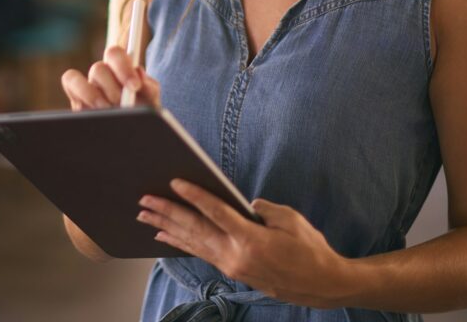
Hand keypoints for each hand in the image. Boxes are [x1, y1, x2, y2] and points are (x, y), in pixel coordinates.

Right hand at [61, 45, 159, 109]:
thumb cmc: (143, 113)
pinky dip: (82, 104)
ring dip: (93, 96)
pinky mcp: (76, 105)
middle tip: (123, 104)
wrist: (134, 134)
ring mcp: (86, 89)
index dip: (122, 66)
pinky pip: (70, 94)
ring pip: (77, 80)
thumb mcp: (151, 101)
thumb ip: (149, 88)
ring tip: (108, 112)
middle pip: (97, 68)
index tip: (134, 85)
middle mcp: (101, 75)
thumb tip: (140, 76)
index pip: (114, 53)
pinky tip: (96, 117)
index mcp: (119, 67)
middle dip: (111, 88)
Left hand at [137, 180, 349, 307]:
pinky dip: (181, 243)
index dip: (193, 195)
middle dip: (167, 213)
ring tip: (145, 217)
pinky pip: (200, 253)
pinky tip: (166, 237)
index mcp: (250, 240)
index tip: (174, 182)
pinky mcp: (233, 271)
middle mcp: (235, 256)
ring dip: (167, 228)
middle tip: (145, 200)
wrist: (321, 284)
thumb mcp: (290, 219)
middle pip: (194, 230)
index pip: (215, 212)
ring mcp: (231, 266)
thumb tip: (243, 205)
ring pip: (193, 243)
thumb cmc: (309, 248)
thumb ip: (262, 209)